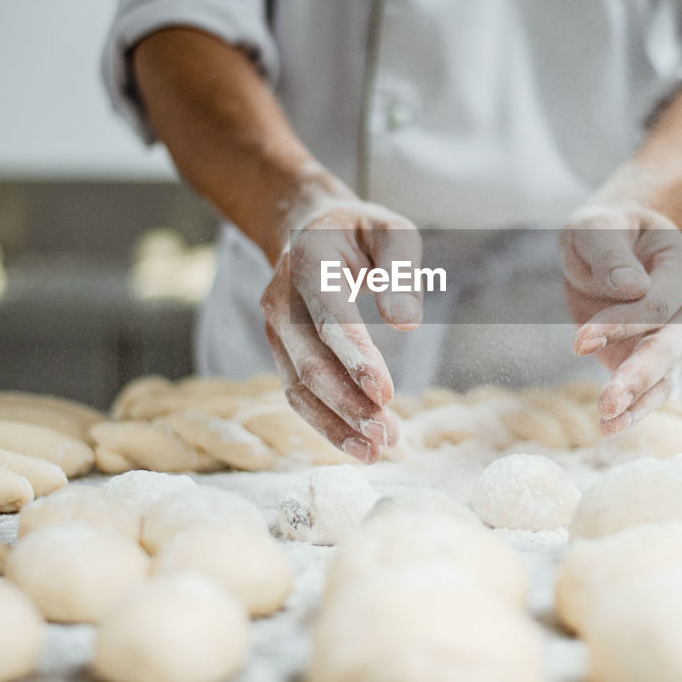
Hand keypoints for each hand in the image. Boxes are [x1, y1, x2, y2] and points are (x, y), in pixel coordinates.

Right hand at [259, 199, 422, 461]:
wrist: (309, 229)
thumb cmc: (360, 232)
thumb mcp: (390, 230)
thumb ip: (400, 270)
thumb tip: (405, 324)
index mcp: (309, 262)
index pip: (329, 317)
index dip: (355, 357)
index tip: (386, 394)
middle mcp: (281, 299)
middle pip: (311, 361)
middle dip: (349, 404)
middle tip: (389, 435)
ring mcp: (275, 329)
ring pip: (299, 387)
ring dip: (336, 424)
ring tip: (377, 451)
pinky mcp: (281, 352)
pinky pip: (298, 394)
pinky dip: (325, 424)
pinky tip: (359, 446)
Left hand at [560, 202, 681, 434]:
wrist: (607, 244)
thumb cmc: (605, 230)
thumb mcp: (597, 227)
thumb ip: (612, 254)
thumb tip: (633, 290)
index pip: (659, 304)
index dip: (622, 324)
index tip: (578, 342)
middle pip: (670, 346)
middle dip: (638, 375)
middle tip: (607, 403)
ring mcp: (678, 338)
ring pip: (665, 377)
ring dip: (636, 402)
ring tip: (607, 424)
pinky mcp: (655, 361)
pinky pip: (650, 391)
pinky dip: (633, 411)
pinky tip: (610, 428)